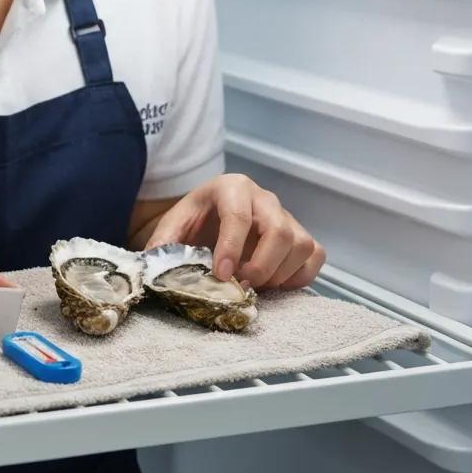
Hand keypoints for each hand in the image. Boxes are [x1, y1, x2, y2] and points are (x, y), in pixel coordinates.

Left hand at [146, 174, 324, 289]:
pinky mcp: (299, 234)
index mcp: (231, 187)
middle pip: (280, 230)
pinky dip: (299, 276)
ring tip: (254, 284)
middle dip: (261, 265)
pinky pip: (314, 255)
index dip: (231, 248)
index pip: (239, 215)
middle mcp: (263, 198)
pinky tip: (275, 283)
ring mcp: (285, 215)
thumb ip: (163, 245)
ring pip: (301, 244)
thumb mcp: (172, 227)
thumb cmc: (192, 222)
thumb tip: (156, 268)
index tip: (221, 275)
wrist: (207, 219)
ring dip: (280, 273)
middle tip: (240, 285)